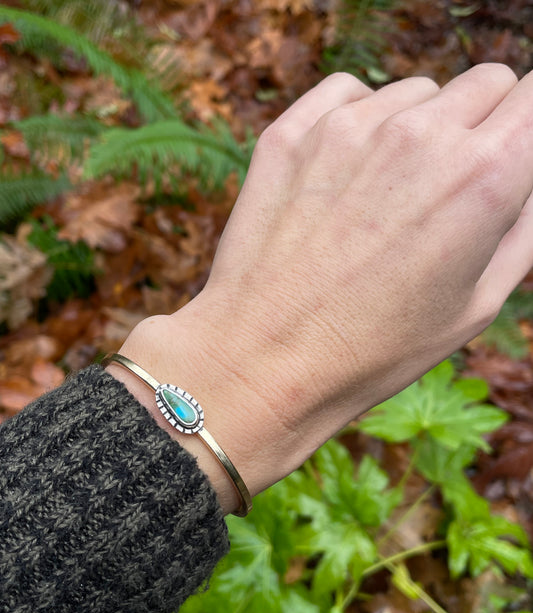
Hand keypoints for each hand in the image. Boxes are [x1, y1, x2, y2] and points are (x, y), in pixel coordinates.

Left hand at [110, 65, 532, 512]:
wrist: (266, 359)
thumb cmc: (375, 349)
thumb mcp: (476, 306)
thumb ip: (520, 230)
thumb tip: (521, 185)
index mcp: (484, 178)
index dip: (526, 126)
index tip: (512, 150)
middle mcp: (422, 136)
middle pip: (484, 84)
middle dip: (482, 124)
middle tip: (451, 184)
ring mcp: (352, 126)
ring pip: (416, 92)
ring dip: (416, 129)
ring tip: (384, 198)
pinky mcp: (295, 131)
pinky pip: (349, 94)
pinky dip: (358, 122)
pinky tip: (346, 177)